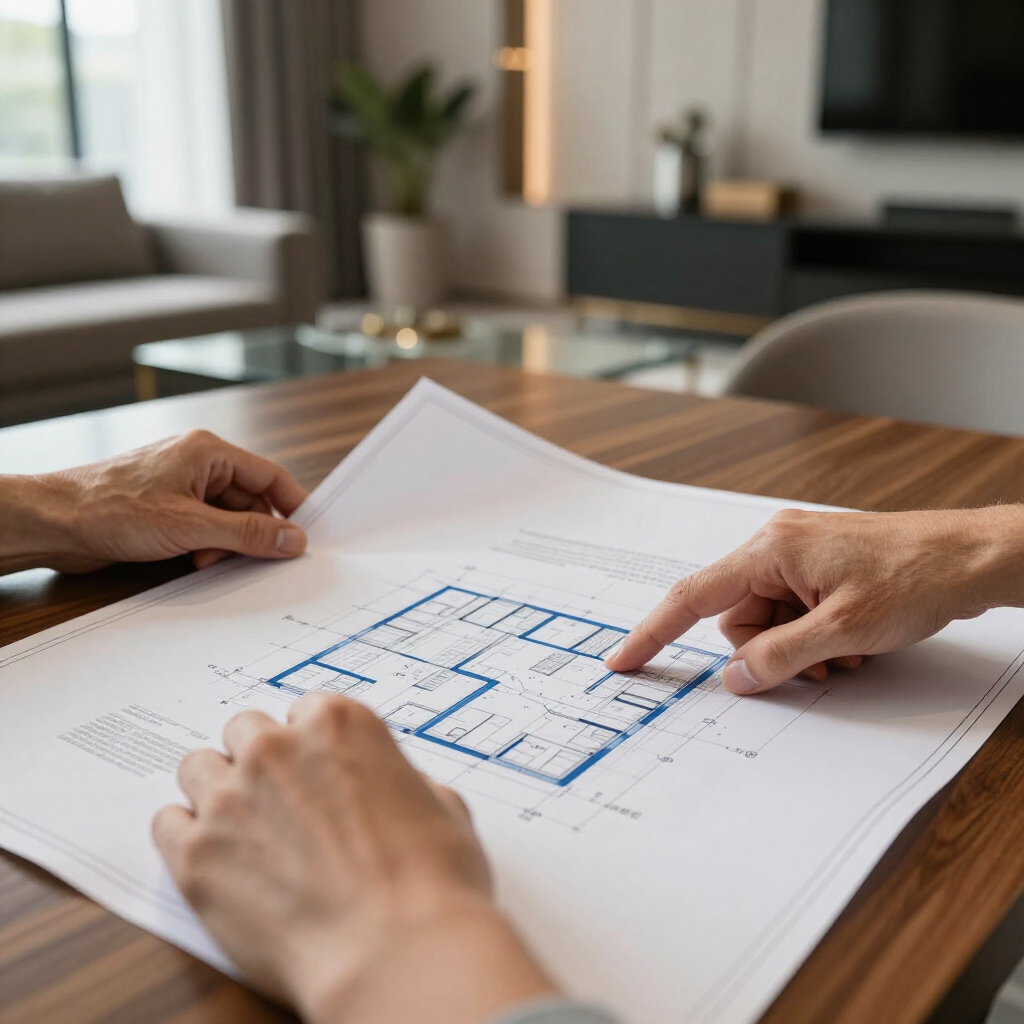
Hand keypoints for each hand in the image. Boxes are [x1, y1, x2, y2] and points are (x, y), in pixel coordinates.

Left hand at [0, 431, 306, 573]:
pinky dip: (206, 546)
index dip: (292, 507)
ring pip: (227, 517)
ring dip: (226, 544)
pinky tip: (192, 561)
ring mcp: (180, 485)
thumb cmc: (111, 509)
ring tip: (207, 560)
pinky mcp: (165, 507)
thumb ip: (249, 533)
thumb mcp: (193, 527)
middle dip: (251, 533)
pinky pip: (204, 527)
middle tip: (254, 560)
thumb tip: (292, 539)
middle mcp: (197, 463)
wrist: (54, 522)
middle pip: (250, 500)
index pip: (271, 476)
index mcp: (208, 452)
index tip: (307, 537)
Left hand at [153, 694, 556, 1023]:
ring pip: (198, 767)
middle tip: (279, 800)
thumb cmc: (431, 884)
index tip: (315, 770)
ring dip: (216, 789)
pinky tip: (210, 856)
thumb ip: (401, 782)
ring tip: (239, 827)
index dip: (312, 745)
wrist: (395, 953)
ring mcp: (231, 798)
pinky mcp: (195, 856)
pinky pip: (165, 822)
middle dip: (260, 760)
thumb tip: (393, 791)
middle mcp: (278, 749)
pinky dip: (184, 836)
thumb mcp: (442, 807)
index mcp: (339, 724)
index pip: (305, 711)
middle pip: (246, 730)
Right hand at [605, 505, 1023, 694]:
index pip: (693, 597)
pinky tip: (850, 641)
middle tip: (815, 663)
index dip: (653, 632)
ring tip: (844, 652)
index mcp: (769, 549)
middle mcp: (776, 546)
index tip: (624, 660)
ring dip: (797, 649)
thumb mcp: (841, 631)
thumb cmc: (914, 577)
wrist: (971, 557)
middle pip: (737, 619)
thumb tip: (735, 678)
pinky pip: (793, 614)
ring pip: (767, 623)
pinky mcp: (819, 567)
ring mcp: (799, 555)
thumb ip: (778, 658)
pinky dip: (814, 637)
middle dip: (767, 651)